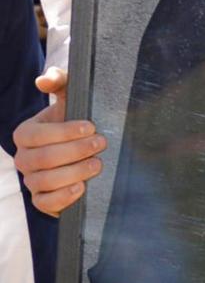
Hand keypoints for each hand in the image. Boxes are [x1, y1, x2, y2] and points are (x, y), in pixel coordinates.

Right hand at [12, 67, 105, 215]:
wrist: (85, 147)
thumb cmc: (76, 118)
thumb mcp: (71, 96)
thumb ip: (60, 81)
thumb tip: (44, 79)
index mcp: (25, 133)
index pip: (37, 135)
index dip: (64, 132)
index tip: (91, 126)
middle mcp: (24, 158)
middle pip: (43, 159)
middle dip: (75, 151)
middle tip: (101, 143)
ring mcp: (31, 180)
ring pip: (45, 181)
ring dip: (75, 172)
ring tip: (98, 164)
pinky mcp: (42, 200)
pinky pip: (44, 203)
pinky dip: (62, 197)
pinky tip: (81, 187)